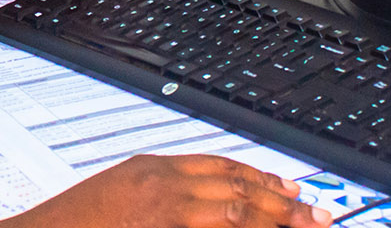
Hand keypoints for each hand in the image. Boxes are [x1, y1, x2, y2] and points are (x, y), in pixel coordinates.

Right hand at [0, 154, 329, 227]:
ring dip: (279, 224)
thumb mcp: (118, 191)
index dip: (264, 179)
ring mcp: (167, 217)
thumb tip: (202, 202)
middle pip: (241, 192)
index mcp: (153, 170)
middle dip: (286, 205)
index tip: (293, 191)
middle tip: (320, 217)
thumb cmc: (70, 223)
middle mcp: (164, 190)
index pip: (224, 167)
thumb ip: (160, 191)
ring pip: (238, 217)